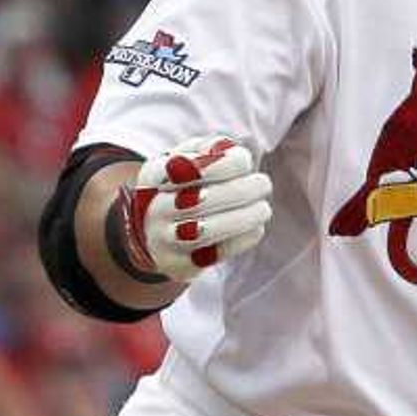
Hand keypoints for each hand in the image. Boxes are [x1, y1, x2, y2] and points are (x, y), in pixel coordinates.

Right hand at [108, 135, 271, 285]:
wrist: (155, 232)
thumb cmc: (183, 186)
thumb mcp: (187, 159)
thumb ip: (209, 149)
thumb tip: (232, 153)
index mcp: (154, 175)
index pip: (190, 166)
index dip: (224, 164)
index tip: (245, 162)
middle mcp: (153, 208)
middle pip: (201, 200)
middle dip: (240, 191)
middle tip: (264, 184)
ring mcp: (163, 240)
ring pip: (206, 230)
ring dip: (243, 218)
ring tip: (263, 209)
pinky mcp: (179, 266)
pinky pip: (214, 254)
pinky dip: (240, 240)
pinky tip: (256, 229)